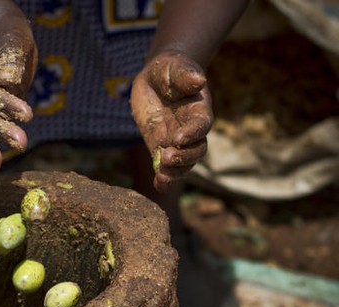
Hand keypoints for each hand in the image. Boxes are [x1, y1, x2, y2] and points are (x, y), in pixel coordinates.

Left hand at [130, 51, 212, 191]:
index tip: (179, 138)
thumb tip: (199, 81)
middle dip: (184, 157)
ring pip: (182, 163)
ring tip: (162, 176)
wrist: (157, 78)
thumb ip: (184, 76)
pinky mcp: (159, 146)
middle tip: (168, 157)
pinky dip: (163, 178)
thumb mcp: (175, 67)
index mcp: (198, 110)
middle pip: (195, 150)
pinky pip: (163, 166)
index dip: (192, 133)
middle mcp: (190, 129)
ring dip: (174, 171)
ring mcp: (175, 140)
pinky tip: (159, 186)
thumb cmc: (170, 69)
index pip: (201, 125)